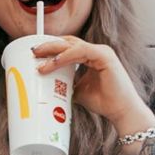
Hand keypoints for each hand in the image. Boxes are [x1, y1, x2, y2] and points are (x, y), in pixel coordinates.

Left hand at [32, 36, 152, 129]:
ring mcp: (101, 52)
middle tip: (33, 51)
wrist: (121, 112)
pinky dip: (65, 56)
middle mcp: (96, 51)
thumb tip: (48, 87)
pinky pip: (80, 52)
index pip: (68, 46)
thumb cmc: (104, 102)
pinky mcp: (104, 57)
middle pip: (68, 42)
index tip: (36, 53)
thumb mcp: (78, 92)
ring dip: (53, 49)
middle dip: (49, 45)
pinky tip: (53, 62)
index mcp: (91, 56)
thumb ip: (66, 85)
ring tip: (38, 56)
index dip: (52, 47)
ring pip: (72, 44)